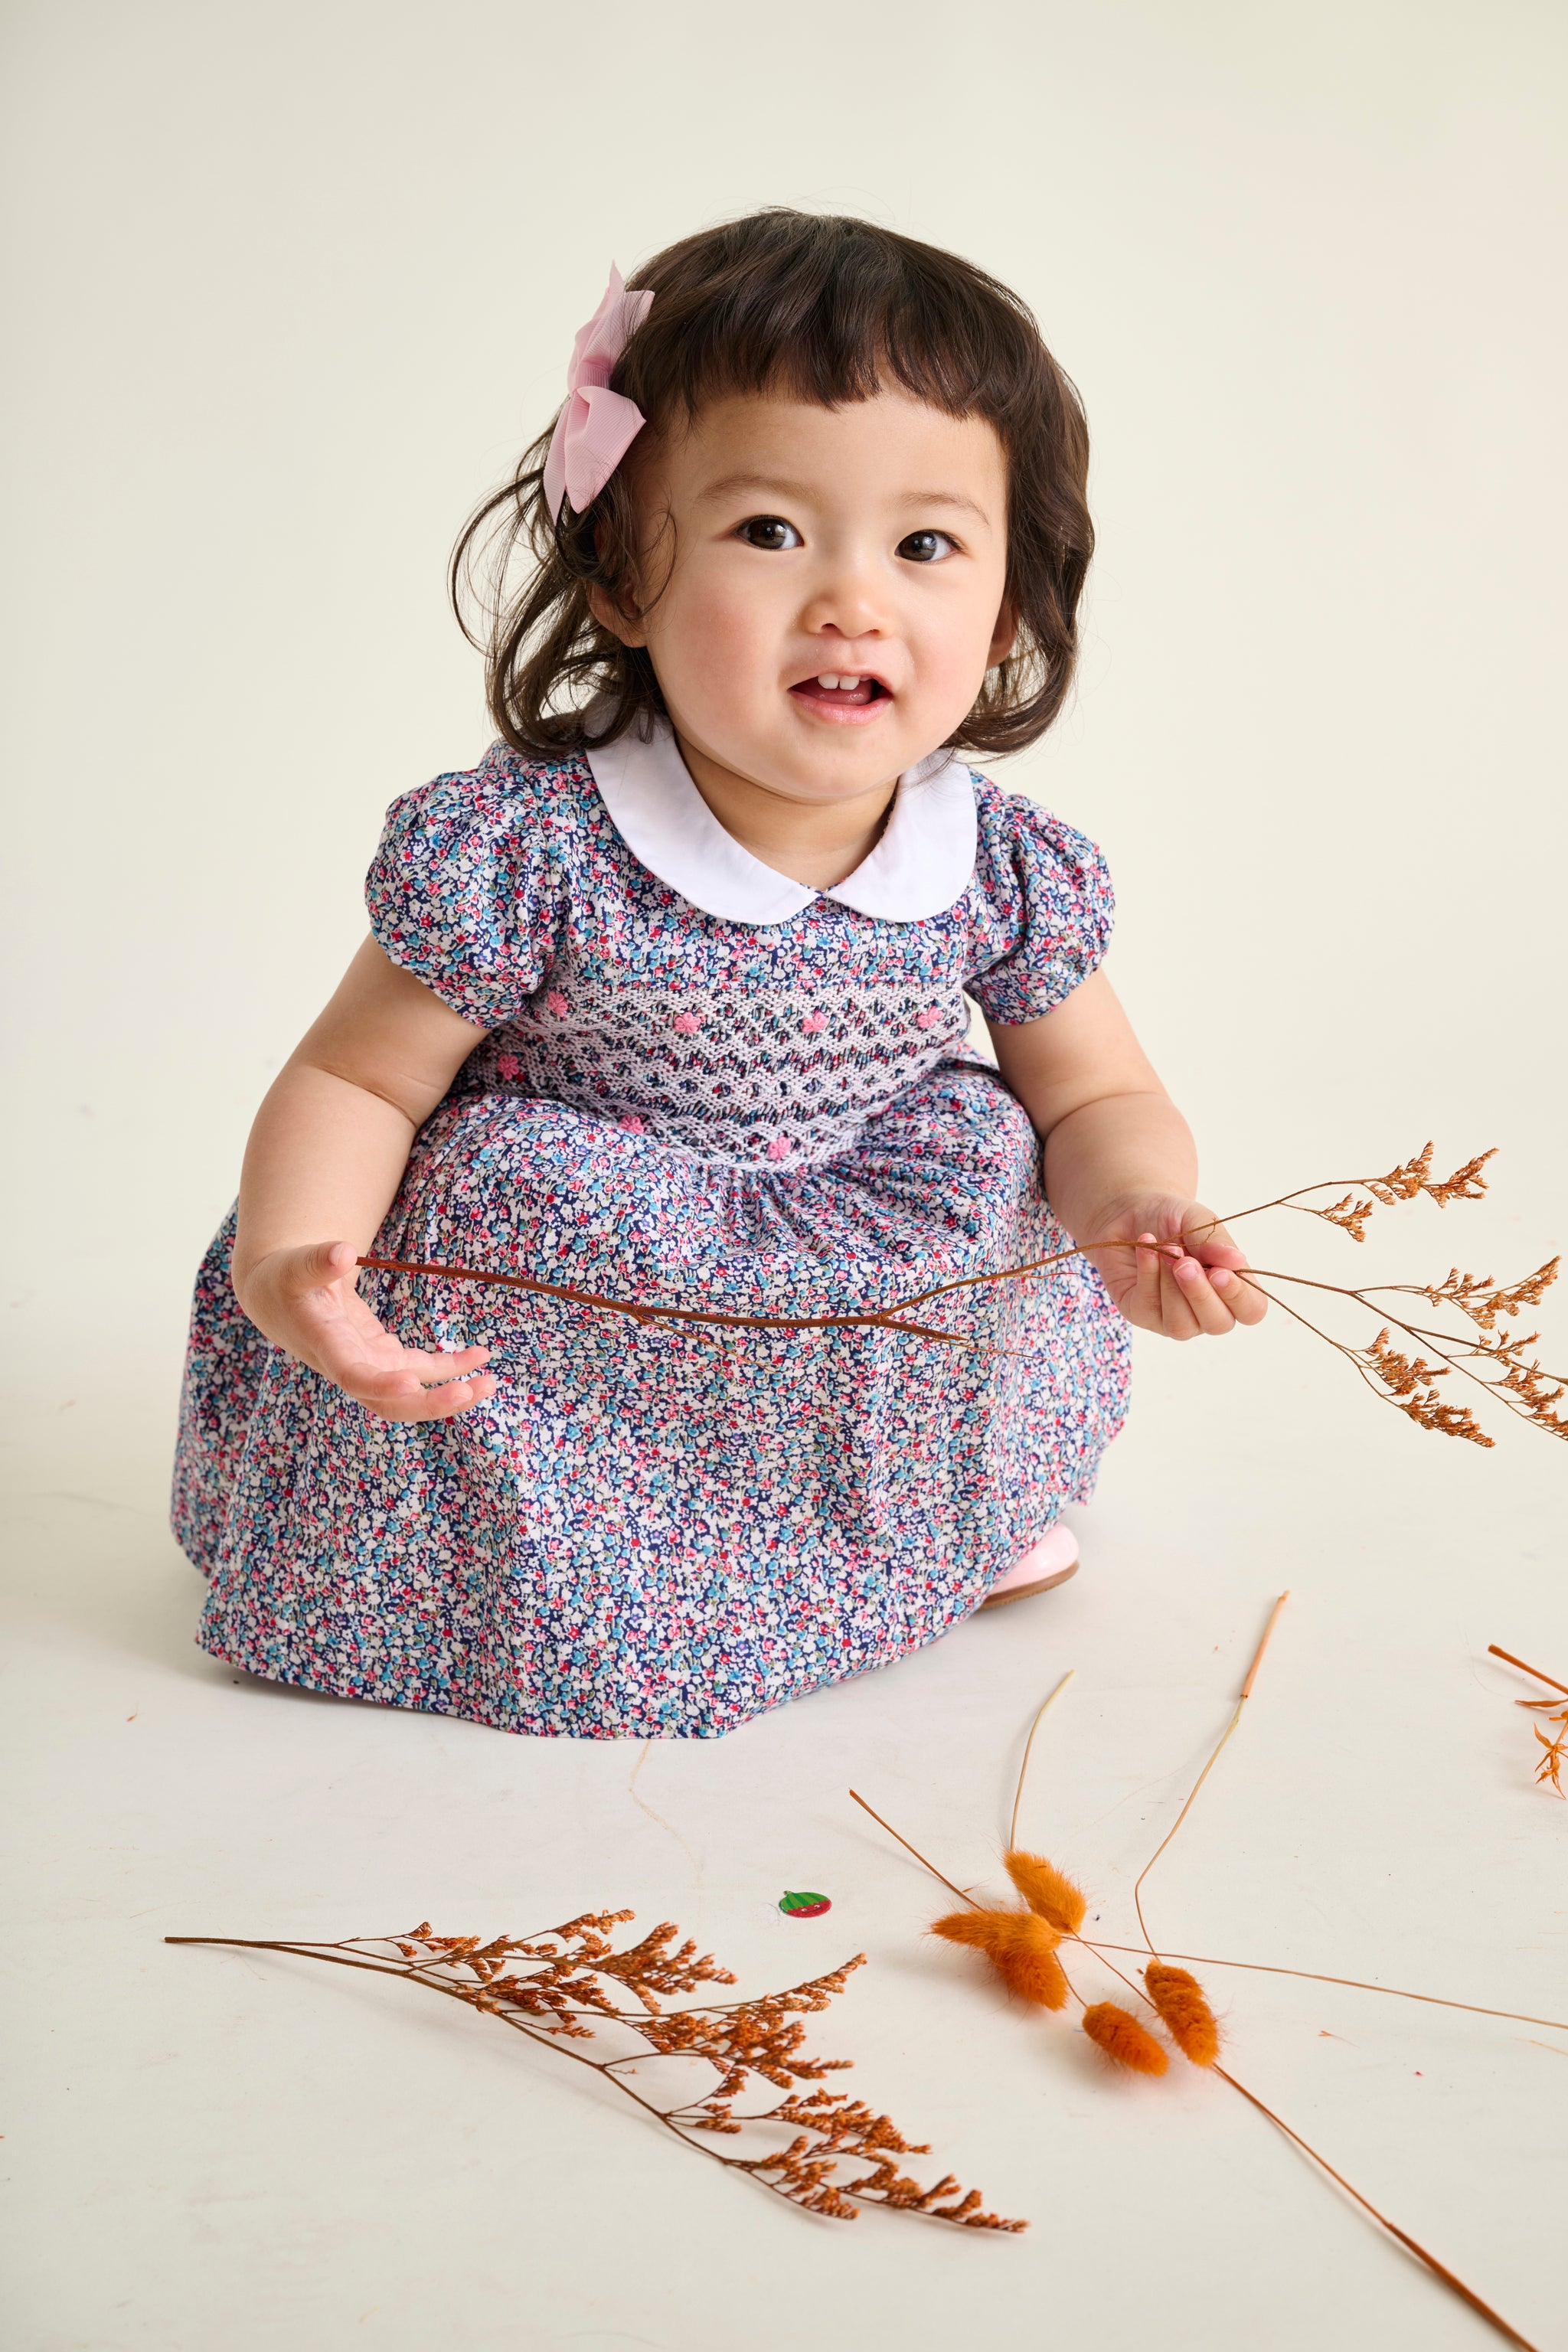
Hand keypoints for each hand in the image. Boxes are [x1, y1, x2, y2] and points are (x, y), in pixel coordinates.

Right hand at [235, 1241, 495, 1419]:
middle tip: (472, 1390)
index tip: (411, 1382)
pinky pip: (420, 1371)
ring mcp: (369, 1367)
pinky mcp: (382, 1358)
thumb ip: (318, 1261)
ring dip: (450, 1391)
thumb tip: (344, 1250)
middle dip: (431, 1403)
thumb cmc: (287, 1277)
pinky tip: (479, 1357)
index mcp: (327, 1347)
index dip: (382, 1384)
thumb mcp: (296, 1265)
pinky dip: (449, 1368)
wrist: (280, 1297)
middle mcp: (349, 1368)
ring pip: (410, 1396)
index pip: (355, 1376)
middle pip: (390, 1404)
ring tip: (490, 1383)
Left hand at [1086, 1196, 1268, 1339]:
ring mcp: (1173, 1317)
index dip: (1238, 1296)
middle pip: (1218, 1324)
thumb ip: (1217, 1242)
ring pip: (1181, 1325)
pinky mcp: (1142, 1314)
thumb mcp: (1198, 1220)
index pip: (1251, 1310)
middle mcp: (1205, 1310)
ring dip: (1171, 1287)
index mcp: (1230, 1289)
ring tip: (1166, 1250)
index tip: (1219, 1271)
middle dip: (1200, 1294)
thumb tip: (1238, 1260)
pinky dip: (1148, 1275)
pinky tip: (1146, 1248)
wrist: (1131, 1211)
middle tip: (1185, 1262)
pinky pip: (1148, 1307)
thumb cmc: (1174, 1219)